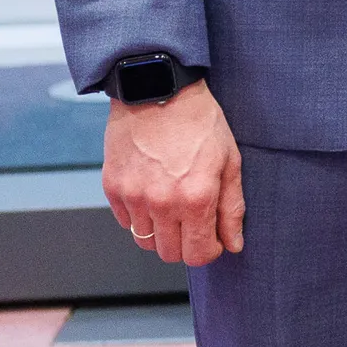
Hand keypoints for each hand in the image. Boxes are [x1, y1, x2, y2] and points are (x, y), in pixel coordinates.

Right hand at [103, 79, 244, 266]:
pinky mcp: (113, 187)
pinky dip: (139, 216)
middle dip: (185, 244)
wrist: (158, 91)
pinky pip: (125, 221)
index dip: (209, 251)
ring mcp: (133, 197)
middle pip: (169, 254)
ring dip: (161, 231)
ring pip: (145, 241)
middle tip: (194, 222)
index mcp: (196, 198)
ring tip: (173, 204)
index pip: (198, 254)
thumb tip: (233, 244)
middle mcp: (162, 203)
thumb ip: (232, 208)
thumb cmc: (199, 122)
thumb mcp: (229, 161)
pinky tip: (153, 193)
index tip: (212, 239)